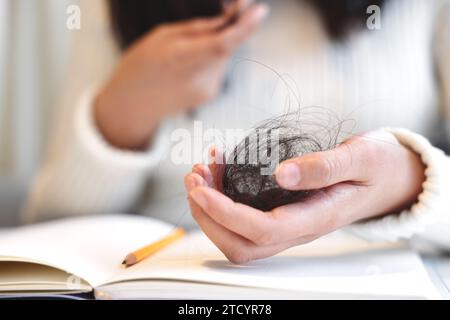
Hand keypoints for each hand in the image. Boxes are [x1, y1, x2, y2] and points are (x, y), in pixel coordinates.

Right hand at [95, 0, 267, 149]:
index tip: (259, 11)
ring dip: (217, 44)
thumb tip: (226, 20)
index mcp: (181, 59)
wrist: (133, 105)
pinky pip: (218, 68)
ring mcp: (206, 90)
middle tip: (227, 13)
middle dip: (232, 29)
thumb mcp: (161, 35)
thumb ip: (196, 29)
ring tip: (188, 49)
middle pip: (228, 47)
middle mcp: (198, 78)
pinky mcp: (209, 95)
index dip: (244, 27)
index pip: (223, 44)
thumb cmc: (141, 66)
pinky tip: (190, 64)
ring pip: (224, 57)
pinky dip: (212, 58)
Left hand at [184, 130, 425, 263]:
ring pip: (238, 236)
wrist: (388, 179)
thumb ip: (323, 167)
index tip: (200, 188)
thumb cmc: (376, 168)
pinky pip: (245, 218)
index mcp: (317, 217)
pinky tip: (219, 168)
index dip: (225, 213)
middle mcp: (298, 229)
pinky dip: (222, 197)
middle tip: (194, 178)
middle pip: (240, 245)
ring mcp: (289, 224)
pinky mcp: (282, 214)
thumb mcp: (359, 158)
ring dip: (210, 208)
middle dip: (207, 216)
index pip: (261, 230)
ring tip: (201, 170)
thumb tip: (282, 173)